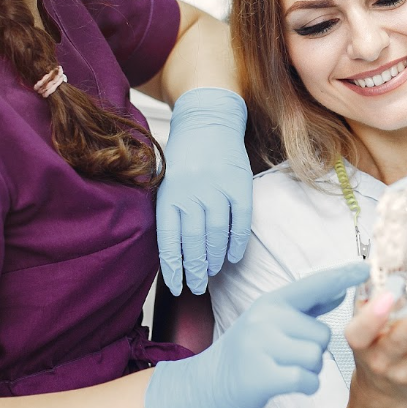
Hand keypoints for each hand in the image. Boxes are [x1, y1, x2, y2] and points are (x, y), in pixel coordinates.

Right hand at [144, 262, 370, 407]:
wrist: (207, 385)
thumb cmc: (247, 353)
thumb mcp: (271, 323)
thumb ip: (305, 308)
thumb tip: (338, 291)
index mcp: (271, 302)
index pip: (313, 285)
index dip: (341, 276)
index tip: (365, 268)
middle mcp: (265, 318)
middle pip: (322, 333)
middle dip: (314, 350)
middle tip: (287, 356)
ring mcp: (261, 345)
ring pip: (316, 357)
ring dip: (309, 369)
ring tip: (284, 369)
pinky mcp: (262, 375)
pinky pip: (308, 379)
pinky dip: (306, 386)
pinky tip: (287, 383)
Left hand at [156, 87, 252, 295]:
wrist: (208, 121)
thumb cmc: (184, 157)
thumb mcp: (166, 181)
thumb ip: (169, 212)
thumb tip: (173, 254)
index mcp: (169, 194)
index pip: (169, 240)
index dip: (173, 267)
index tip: (177, 286)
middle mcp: (191, 193)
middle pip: (194, 242)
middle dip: (195, 270)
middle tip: (196, 286)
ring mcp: (216, 189)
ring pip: (216, 235)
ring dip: (214, 259)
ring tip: (212, 272)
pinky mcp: (239, 185)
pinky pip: (240, 222)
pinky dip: (236, 243)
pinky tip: (232, 257)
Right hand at [346, 294, 406, 407]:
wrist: (384, 388)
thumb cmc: (374, 346)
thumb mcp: (364, 325)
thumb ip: (373, 300)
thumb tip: (396, 264)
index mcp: (361, 343)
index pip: (361, 332)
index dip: (373, 315)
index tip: (388, 297)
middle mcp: (381, 360)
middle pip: (399, 343)